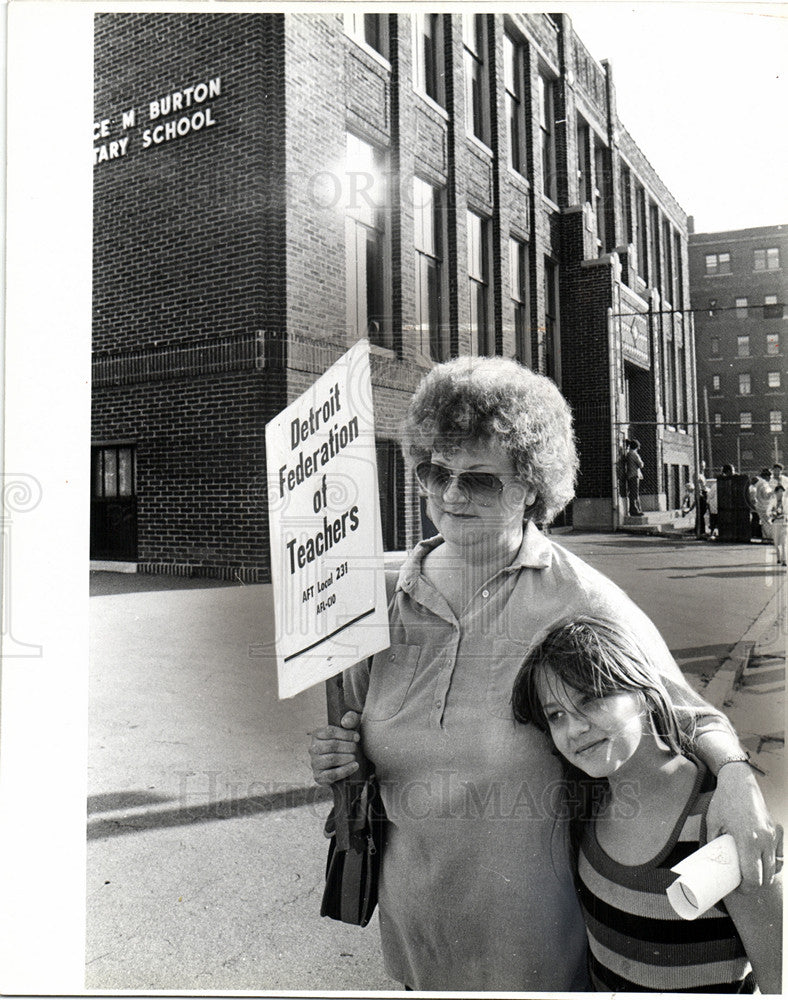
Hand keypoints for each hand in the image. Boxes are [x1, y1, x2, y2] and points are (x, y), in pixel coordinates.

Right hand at [309, 710, 362, 784]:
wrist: (344, 765)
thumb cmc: (346, 743)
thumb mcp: (349, 729)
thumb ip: (351, 719)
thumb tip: (346, 722)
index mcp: (317, 734)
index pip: (330, 731)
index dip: (346, 734)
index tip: (357, 738)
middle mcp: (313, 748)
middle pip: (331, 745)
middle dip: (347, 746)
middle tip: (356, 748)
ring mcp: (314, 763)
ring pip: (331, 759)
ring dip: (346, 757)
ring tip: (354, 757)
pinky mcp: (319, 776)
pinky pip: (331, 774)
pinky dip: (345, 770)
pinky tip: (355, 766)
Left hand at [706, 762, 782, 889]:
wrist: (739, 781)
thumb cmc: (724, 801)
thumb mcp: (713, 823)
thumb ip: (712, 843)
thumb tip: (709, 860)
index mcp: (748, 841)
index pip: (753, 877)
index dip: (746, 889)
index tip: (737, 889)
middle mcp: (764, 840)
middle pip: (766, 877)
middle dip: (755, 886)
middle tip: (741, 884)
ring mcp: (773, 835)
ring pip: (775, 867)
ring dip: (765, 876)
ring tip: (752, 875)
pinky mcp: (776, 830)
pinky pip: (779, 855)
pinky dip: (774, 864)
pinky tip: (764, 866)